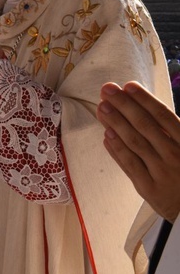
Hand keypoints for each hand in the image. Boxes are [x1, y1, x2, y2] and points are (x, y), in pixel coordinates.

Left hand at [97, 81, 179, 221]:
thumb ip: (169, 130)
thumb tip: (143, 104)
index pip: (163, 116)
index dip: (145, 100)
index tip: (128, 85)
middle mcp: (175, 156)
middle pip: (145, 126)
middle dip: (124, 105)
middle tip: (107, 89)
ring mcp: (161, 172)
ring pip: (134, 143)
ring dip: (116, 122)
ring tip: (102, 107)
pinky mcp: (147, 188)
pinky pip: (129, 164)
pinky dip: (116, 148)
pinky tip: (106, 134)